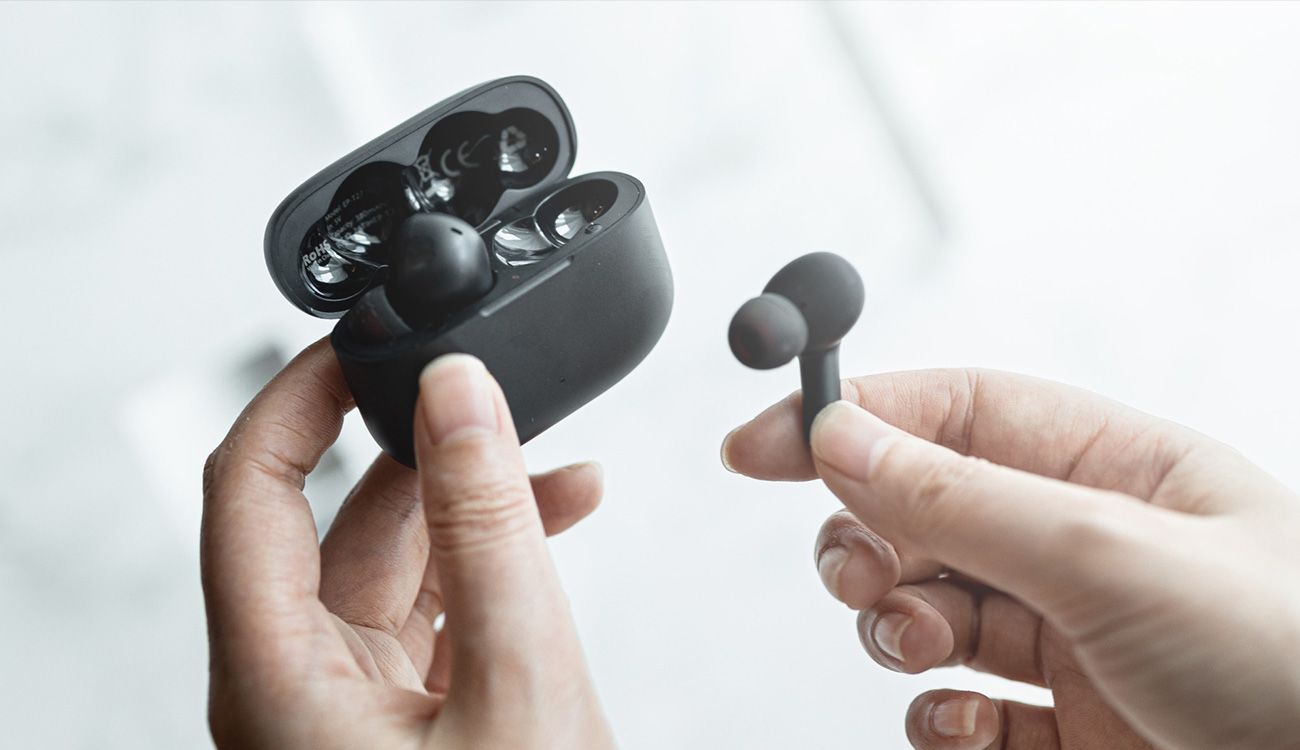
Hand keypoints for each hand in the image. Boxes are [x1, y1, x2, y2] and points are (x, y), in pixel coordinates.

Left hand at [201, 339, 613, 748]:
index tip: (366, 344)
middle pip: (342, 522)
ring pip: (399, 562)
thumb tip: (457, 396)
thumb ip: (484, 530)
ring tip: (562, 481)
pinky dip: (492, 567)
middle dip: (431, 455)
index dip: (301, 397)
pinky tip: (552, 533)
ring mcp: (349, 702)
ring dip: (478, 511)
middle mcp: (295, 685)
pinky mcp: (402, 713)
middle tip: (502, 408)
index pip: (248, 488)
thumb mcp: (514, 680)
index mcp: (277, 678)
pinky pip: (434, 608)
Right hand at [723, 370, 1299, 749]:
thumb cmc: (1293, 660)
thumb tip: (841, 436)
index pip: (952, 413)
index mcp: (1112, 470)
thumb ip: (961, 497)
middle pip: (922, 513)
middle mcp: (1083, 548)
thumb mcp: (1109, 554)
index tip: (761, 445)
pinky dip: (939, 719)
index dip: (854, 417)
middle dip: (869, 539)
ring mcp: (1072, 642)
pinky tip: (968, 726)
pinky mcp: (1063, 731)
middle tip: (860, 573)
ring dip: (897, 628)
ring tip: (925, 648)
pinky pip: (959, 711)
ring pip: (929, 610)